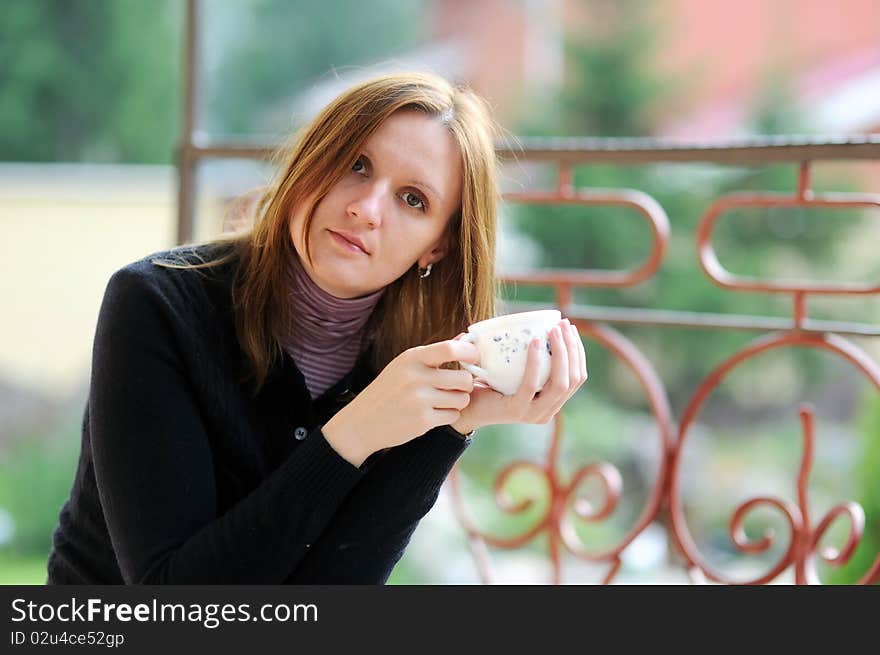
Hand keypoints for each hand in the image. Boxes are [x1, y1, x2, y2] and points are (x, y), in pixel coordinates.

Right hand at [322, 339, 479, 465]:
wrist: (362, 422)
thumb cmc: (388, 390)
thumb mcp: (405, 365)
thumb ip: (436, 353)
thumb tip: (466, 337)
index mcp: (412, 358)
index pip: (450, 349)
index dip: (469, 353)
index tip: (474, 359)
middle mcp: (415, 377)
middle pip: (463, 378)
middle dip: (466, 384)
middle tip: (458, 387)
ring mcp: (419, 400)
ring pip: (462, 399)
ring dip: (458, 401)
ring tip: (444, 401)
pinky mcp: (422, 421)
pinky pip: (453, 416)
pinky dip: (449, 415)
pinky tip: (435, 413)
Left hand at [450, 318, 587, 433]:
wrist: (462, 405)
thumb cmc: (487, 383)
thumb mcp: (513, 370)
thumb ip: (525, 355)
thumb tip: (532, 322)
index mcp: (551, 402)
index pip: (577, 377)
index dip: (578, 352)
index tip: (571, 329)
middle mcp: (547, 411)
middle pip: (573, 379)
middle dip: (572, 348)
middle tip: (563, 325)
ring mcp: (534, 413)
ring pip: (560, 383)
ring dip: (560, 353)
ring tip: (553, 330)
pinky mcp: (517, 410)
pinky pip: (532, 384)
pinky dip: (536, 362)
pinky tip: (535, 342)